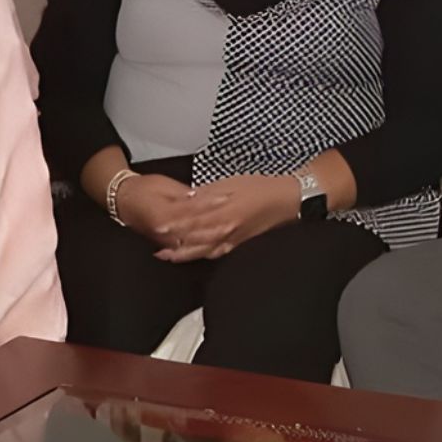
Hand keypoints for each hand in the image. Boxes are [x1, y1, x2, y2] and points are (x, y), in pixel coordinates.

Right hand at [115, 174, 220, 248]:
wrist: (124, 200)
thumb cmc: (143, 188)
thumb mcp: (164, 185)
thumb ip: (184, 194)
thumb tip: (201, 197)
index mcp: (166, 214)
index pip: (194, 210)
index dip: (211, 204)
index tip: (227, 198)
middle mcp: (167, 231)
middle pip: (196, 231)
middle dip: (216, 227)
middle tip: (236, 221)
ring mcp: (166, 240)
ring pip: (193, 243)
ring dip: (211, 239)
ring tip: (229, 233)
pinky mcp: (167, 244)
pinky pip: (186, 249)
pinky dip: (200, 248)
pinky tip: (214, 246)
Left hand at [152, 174, 300, 262]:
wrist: (287, 201)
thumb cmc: (261, 188)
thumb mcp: (231, 183)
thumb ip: (208, 193)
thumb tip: (188, 198)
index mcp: (222, 212)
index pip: (192, 221)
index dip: (174, 225)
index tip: (157, 226)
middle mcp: (225, 230)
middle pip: (194, 239)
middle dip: (174, 244)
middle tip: (154, 246)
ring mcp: (232, 241)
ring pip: (203, 250)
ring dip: (184, 254)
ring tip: (165, 255)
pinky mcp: (238, 245)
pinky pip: (217, 254)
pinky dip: (202, 256)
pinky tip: (191, 257)